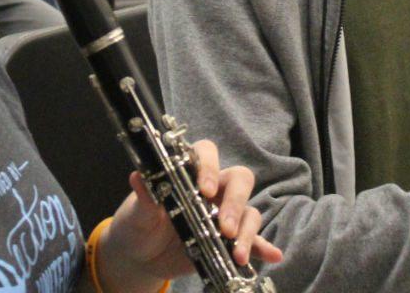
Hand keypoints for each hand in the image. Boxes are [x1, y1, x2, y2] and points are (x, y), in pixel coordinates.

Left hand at [96, 140, 282, 292]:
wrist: (140, 255)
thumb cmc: (138, 223)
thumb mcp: (137, 213)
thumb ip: (143, 197)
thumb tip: (137, 176)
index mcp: (188, 173)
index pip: (207, 153)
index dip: (209, 166)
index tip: (204, 190)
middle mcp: (212, 189)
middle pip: (238, 179)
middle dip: (235, 201)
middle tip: (224, 227)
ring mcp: (223, 214)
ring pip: (248, 210)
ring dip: (247, 231)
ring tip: (237, 254)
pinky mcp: (228, 240)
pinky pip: (252, 239)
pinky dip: (262, 246)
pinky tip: (272, 255)